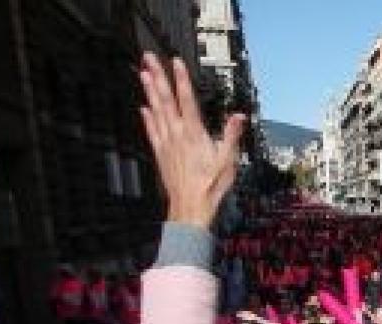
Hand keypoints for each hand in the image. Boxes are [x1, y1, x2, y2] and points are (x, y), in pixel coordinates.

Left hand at [138, 55, 244, 228]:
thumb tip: (238, 116)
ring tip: (143, 73)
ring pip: (156, 110)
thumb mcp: (228, 160)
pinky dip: (147, 117)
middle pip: (165, 99)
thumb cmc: (210, 186)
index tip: (176, 62)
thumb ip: (231, 135)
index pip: (187, 100)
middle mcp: (177, 134)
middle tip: (148, 59)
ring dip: (149, 91)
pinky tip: (143, 107)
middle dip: (157, 77)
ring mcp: (166, 143)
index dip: (181, 79)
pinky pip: (152, 130)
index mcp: (194, 134)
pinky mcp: (161, 153)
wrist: (191, 206)